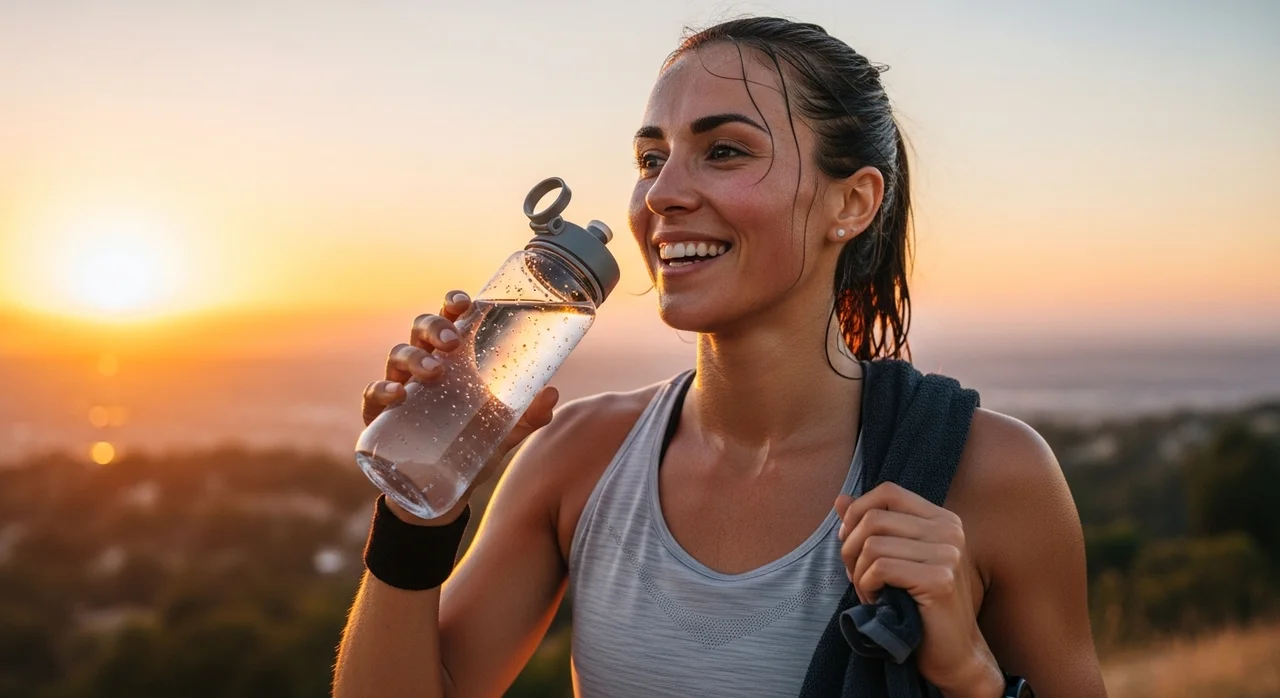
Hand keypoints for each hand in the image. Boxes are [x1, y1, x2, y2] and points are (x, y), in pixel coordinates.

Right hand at [360, 290, 559, 524]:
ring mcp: (400, 387)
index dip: (452, 305)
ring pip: (397, 355)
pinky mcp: (380, 415)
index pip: (449, 321)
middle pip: (420, 330)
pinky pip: (374, 394)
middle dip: (434, 327)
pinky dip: (383, 390)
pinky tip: (399, 395)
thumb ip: (529, 417)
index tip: (465, 304)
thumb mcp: (504, 432)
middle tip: (452, 341)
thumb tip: (552, 394)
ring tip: (435, 372)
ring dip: (414, 358)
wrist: (442, 492)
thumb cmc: (473, 446)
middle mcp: (424, 366)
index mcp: (454, 360)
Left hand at [836, 483, 1001, 697]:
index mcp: (942, 519)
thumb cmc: (920, 606)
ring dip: (858, 573)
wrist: (953, 654)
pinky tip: (878, 601)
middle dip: (850, 548)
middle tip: (855, 576)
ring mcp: (948, 554)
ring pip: (872, 544)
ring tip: (869, 593)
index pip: (888, 492)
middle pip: (874, 518)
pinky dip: (867, 586)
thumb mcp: (895, 559)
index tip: (850, 542)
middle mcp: (950, 531)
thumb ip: (871, 527)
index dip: (858, 512)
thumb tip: (840, 499)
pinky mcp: (940, 580)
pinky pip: (880, 568)